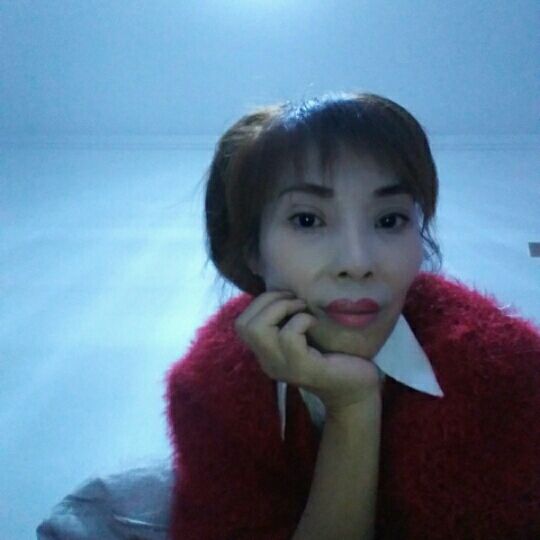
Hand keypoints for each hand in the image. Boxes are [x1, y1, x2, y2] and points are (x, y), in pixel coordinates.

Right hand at [234, 290, 382, 412]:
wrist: (359, 388)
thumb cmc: (335, 356)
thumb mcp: (304, 336)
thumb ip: (288, 320)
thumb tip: (283, 287)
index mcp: (266, 353)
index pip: (241, 324)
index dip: (260, 302)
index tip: (287, 298)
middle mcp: (269, 362)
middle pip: (243, 325)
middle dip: (267, 301)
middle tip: (294, 301)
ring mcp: (283, 367)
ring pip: (259, 330)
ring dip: (281, 308)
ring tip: (303, 309)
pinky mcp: (302, 368)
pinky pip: (288, 336)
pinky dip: (302, 320)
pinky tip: (316, 323)